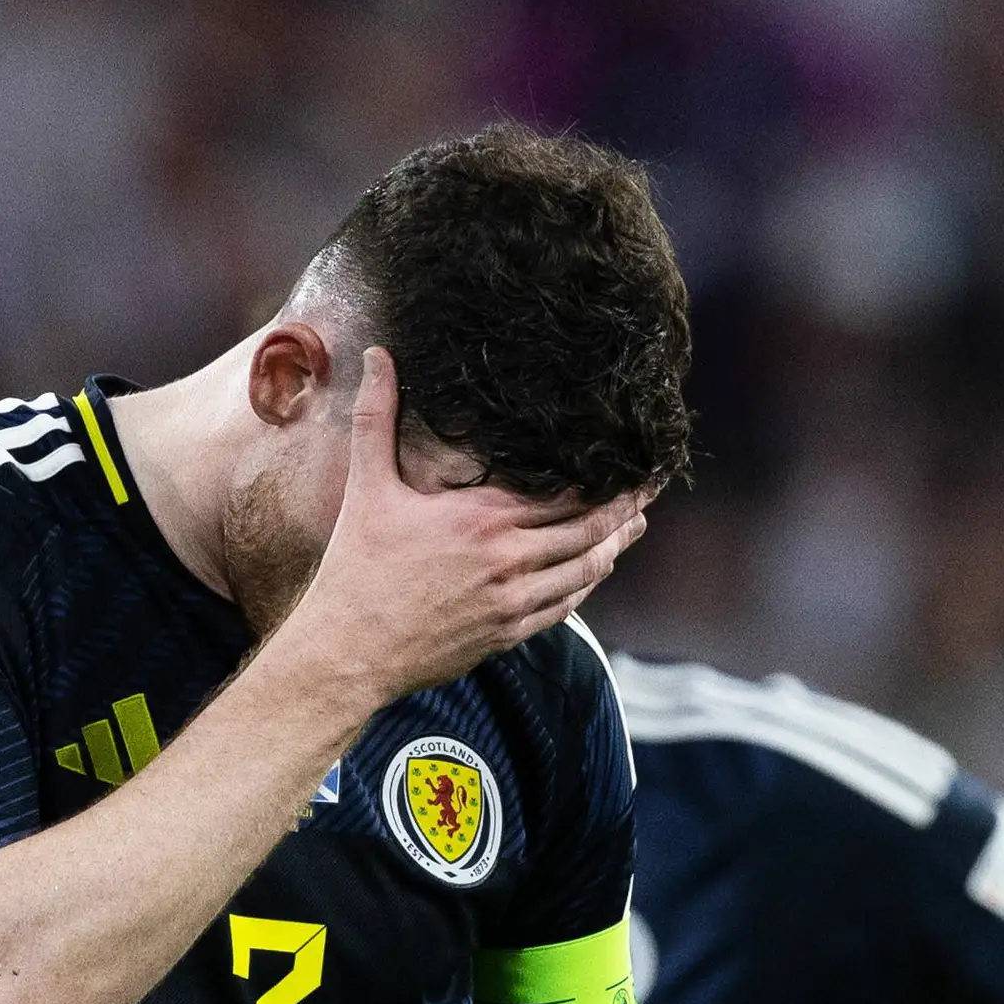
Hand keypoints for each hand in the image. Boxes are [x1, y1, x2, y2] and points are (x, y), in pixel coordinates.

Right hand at [282, 348, 648, 700]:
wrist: (351, 649)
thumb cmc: (356, 568)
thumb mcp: (368, 486)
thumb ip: (377, 417)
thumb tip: (376, 354)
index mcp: (482, 518)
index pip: (564, 493)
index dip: (604, 478)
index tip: (629, 461)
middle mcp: (508, 559)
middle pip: (588, 529)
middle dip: (625, 507)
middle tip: (652, 488)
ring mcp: (513, 601)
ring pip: (585, 569)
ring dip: (615, 546)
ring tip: (636, 526)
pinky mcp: (508, 633)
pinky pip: (564, 607)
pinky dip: (586, 585)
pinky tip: (595, 572)